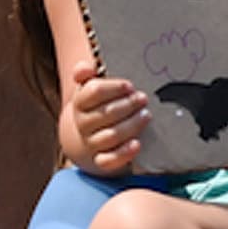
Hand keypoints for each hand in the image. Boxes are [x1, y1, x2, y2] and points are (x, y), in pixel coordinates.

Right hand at [60, 57, 148, 173]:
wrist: (88, 137)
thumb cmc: (98, 106)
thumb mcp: (91, 87)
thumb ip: (86, 74)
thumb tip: (85, 68)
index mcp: (81, 103)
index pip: (93, 92)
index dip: (114, 88)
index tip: (129, 86)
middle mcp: (83, 124)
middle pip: (104, 114)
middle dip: (127, 105)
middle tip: (144, 99)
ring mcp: (91, 143)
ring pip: (109, 136)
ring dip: (131, 125)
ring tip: (146, 115)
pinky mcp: (101, 160)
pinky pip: (108, 160)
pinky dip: (123, 153)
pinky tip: (137, 144)